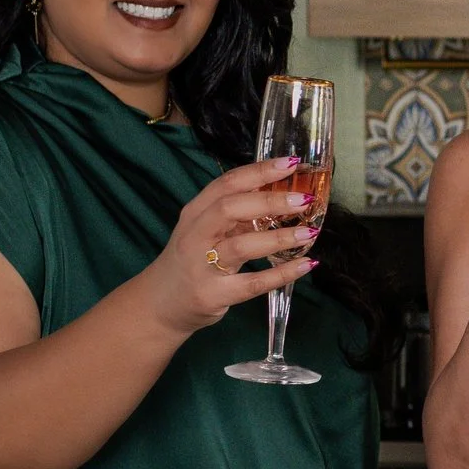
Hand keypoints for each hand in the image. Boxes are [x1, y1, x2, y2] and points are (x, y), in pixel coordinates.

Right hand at [137, 155, 321, 336]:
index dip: (260, 171)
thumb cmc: (191, 261)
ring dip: (279, 237)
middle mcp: (195, 236)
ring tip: (308, 232)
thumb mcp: (205, 230)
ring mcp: (201, 266)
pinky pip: (253, 283)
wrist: (161, 304)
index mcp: (196, 213)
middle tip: (303, 199)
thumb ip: (236, 213)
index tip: (291, 163)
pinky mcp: (213, 295)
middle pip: (230, 208)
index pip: (227, 183)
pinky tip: (305, 264)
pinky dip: (282, 273)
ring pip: (241, 246)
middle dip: (270, 201)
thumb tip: (281, 192)